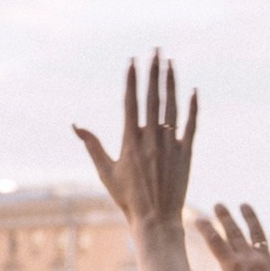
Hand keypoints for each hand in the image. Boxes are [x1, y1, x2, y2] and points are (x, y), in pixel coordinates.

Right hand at [75, 53, 195, 233]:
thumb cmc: (127, 198)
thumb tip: (76, 125)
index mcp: (130, 141)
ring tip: (170, 63)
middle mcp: (150, 139)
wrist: (155, 219)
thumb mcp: (105, 172)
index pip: (130, 102)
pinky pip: (191, 126)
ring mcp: (170, 145)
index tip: (132, 61)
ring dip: (171, 83)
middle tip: (156, 50)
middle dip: (153, 72)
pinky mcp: (186, 154)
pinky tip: (193, 91)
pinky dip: (192, 108)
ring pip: (172, 107)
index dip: (132, 80)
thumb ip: (92, 145)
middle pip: (152, 98)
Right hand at [195, 203, 269, 270]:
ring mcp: (268, 262)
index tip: (198, 219)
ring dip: (250, 218)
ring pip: (258, 234)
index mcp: (232, 267)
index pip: (215, 241)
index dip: (205, 228)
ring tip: (244, 205)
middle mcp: (250, 259)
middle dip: (225, 217)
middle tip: (218, 204)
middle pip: (235, 232)